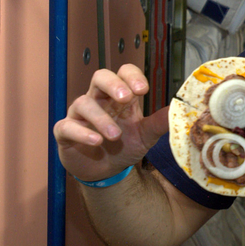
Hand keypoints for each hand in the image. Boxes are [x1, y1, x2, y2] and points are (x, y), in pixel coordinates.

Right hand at [53, 64, 169, 182]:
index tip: (143, 90)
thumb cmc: (124, 147)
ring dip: (100, 118)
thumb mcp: (145, 136)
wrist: (105, 171)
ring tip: (115, 135)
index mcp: (119, 97)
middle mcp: (99, 100)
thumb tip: (179, 110)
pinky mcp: (65, 132)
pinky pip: (67, 126)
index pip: (123, 73)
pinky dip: (81, 133)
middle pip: (100, 77)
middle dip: (113, 84)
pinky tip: (96, 141)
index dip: (132, 76)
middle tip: (126, 98)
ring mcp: (80, 115)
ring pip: (83, 103)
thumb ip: (159, 123)